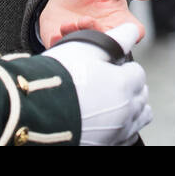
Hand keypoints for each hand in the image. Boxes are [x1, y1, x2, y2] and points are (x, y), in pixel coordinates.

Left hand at [39, 0, 162, 47]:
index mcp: (121, 23)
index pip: (133, 34)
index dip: (127, 33)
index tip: (115, 23)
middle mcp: (106, 37)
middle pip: (109, 46)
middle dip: (97, 35)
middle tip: (86, 20)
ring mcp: (86, 44)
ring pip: (87, 51)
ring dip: (77, 38)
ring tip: (69, 23)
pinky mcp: (65, 46)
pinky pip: (65, 52)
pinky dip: (59, 44)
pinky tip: (56, 32)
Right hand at [44, 23, 151, 145]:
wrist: (34, 110)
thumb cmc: (59, 77)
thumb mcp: (88, 47)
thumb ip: (118, 38)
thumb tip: (132, 31)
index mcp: (125, 85)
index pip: (138, 72)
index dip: (123, 66)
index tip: (110, 66)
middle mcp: (126, 111)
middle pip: (141, 96)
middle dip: (131, 87)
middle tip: (110, 81)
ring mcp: (116, 131)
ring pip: (138, 119)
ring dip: (131, 109)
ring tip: (112, 102)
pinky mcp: (104, 144)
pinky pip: (124, 137)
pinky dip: (121, 128)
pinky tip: (106, 122)